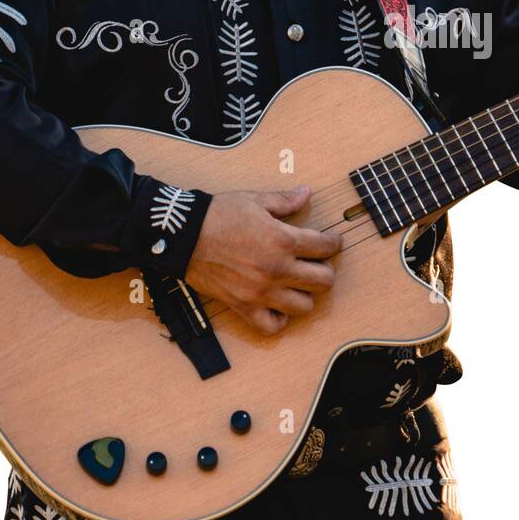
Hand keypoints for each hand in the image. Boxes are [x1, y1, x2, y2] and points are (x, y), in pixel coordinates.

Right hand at [183, 185, 341, 334]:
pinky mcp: (244, 306)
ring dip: (306, 295)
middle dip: (325, 270)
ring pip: (305, 307)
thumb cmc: (217, 215)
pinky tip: (278, 306)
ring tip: (297, 284)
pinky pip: (272, 326)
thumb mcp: (255, 200)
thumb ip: (285, 200)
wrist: (183, 235)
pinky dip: (279, 319)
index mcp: (283, 240)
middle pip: (324, 281)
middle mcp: (277, 269)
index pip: (326, 247)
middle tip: (316, 264)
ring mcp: (261, 291)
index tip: (332, 242)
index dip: (335, 243)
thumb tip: (307, 193)